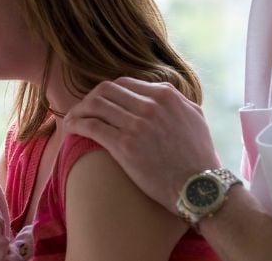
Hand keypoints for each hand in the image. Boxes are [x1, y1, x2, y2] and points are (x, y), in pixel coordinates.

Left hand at [64, 76, 220, 214]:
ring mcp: (137, 124)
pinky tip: (71, 128)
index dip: (107, 92)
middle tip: (82, 109)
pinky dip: (77, 123)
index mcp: (165, 95)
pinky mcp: (125, 145)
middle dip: (90, 98)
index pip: (124, 82)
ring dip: (79, 110)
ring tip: (71, 119)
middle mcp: (150, 105)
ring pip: (96, 105)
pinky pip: (92, 125)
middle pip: (107, 90)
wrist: (201, 188)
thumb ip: (176, 100)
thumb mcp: (195, 116)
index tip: (99, 102)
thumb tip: (160, 93)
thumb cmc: (199, 156)